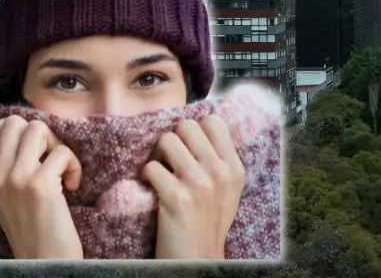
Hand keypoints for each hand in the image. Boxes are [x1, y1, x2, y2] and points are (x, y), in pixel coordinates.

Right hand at [0, 115, 83, 259]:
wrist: (43, 262)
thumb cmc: (34, 229)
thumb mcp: (8, 197)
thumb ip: (9, 169)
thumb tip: (28, 134)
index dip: (12, 129)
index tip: (32, 149)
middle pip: (15, 122)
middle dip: (40, 134)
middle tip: (50, 159)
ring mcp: (16, 178)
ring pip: (38, 128)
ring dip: (57, 145)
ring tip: (60, 170)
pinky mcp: (39, 185)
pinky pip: (62, 152)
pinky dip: (74, 166)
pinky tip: (71, 187)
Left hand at [143, 116, 245, 259]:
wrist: (198, 259)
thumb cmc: (210, 223)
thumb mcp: (229, 190)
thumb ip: (221, 161)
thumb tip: (201, 130)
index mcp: (234, 167)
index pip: (214, 121)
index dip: (196, 129)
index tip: (189, 145)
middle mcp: (219, 172)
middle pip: (187, 126)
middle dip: (174, 139)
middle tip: (171, 158)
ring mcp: (198, 184)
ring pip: (166, 141)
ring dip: (158, 155)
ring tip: (161, 171)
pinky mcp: (175, 198)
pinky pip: (151, 168)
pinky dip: (146, 176)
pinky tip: (153, 188)